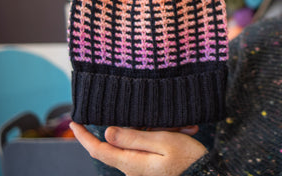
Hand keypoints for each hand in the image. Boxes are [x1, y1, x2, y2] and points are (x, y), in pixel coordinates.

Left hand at [70, 122, 206, 175]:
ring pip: (136, 143)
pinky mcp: (151, 169)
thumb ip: (134, 138)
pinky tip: (180, 132)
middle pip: (118, 144)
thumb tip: (107, 133)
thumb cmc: (188, 160)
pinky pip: (147, 149)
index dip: (83, 137)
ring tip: (179, 126)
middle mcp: (132, 169)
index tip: (74, 122)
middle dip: (131, 125)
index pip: (98, 150)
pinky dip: (160, 137)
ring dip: (153, 130)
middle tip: (147, 112)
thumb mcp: (163, 142)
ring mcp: (141, 170)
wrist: (207, 175)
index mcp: (131, 164)